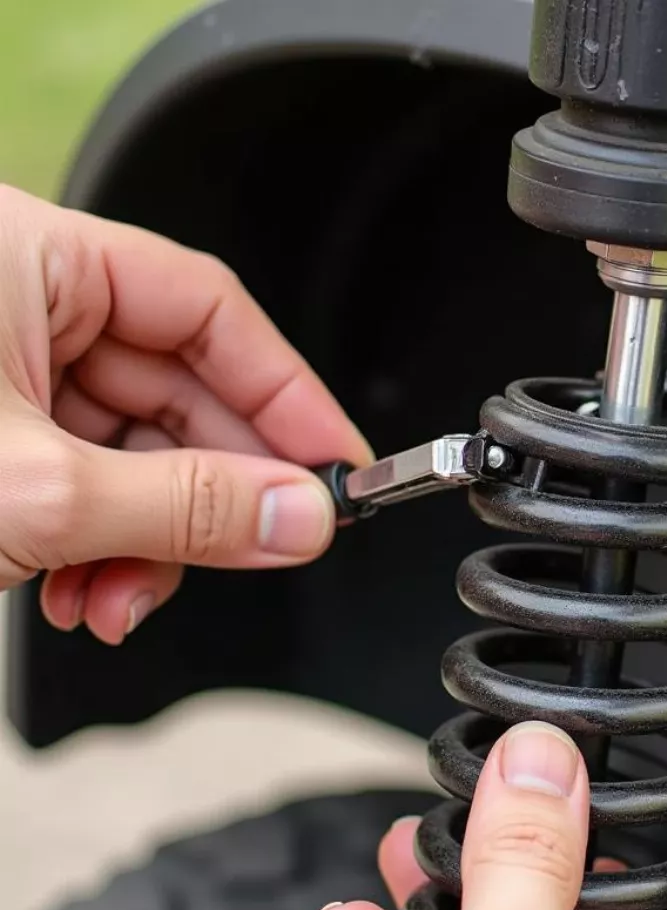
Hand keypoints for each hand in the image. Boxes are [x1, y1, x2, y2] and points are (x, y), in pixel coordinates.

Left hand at [0, 186, 371, 642]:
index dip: (286, 395)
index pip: (207, 308)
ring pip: (129, 453)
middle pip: (176, 395)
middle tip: (257, 549)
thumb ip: (185, 507)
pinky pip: (81, 480)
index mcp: (23, 255)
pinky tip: (82, 593)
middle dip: (206, 499)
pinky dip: (94, 547)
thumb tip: (300, 518)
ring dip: (147, 544)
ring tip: (122, 599)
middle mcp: (14, 299)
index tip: (336, 466)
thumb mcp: (34, 492)